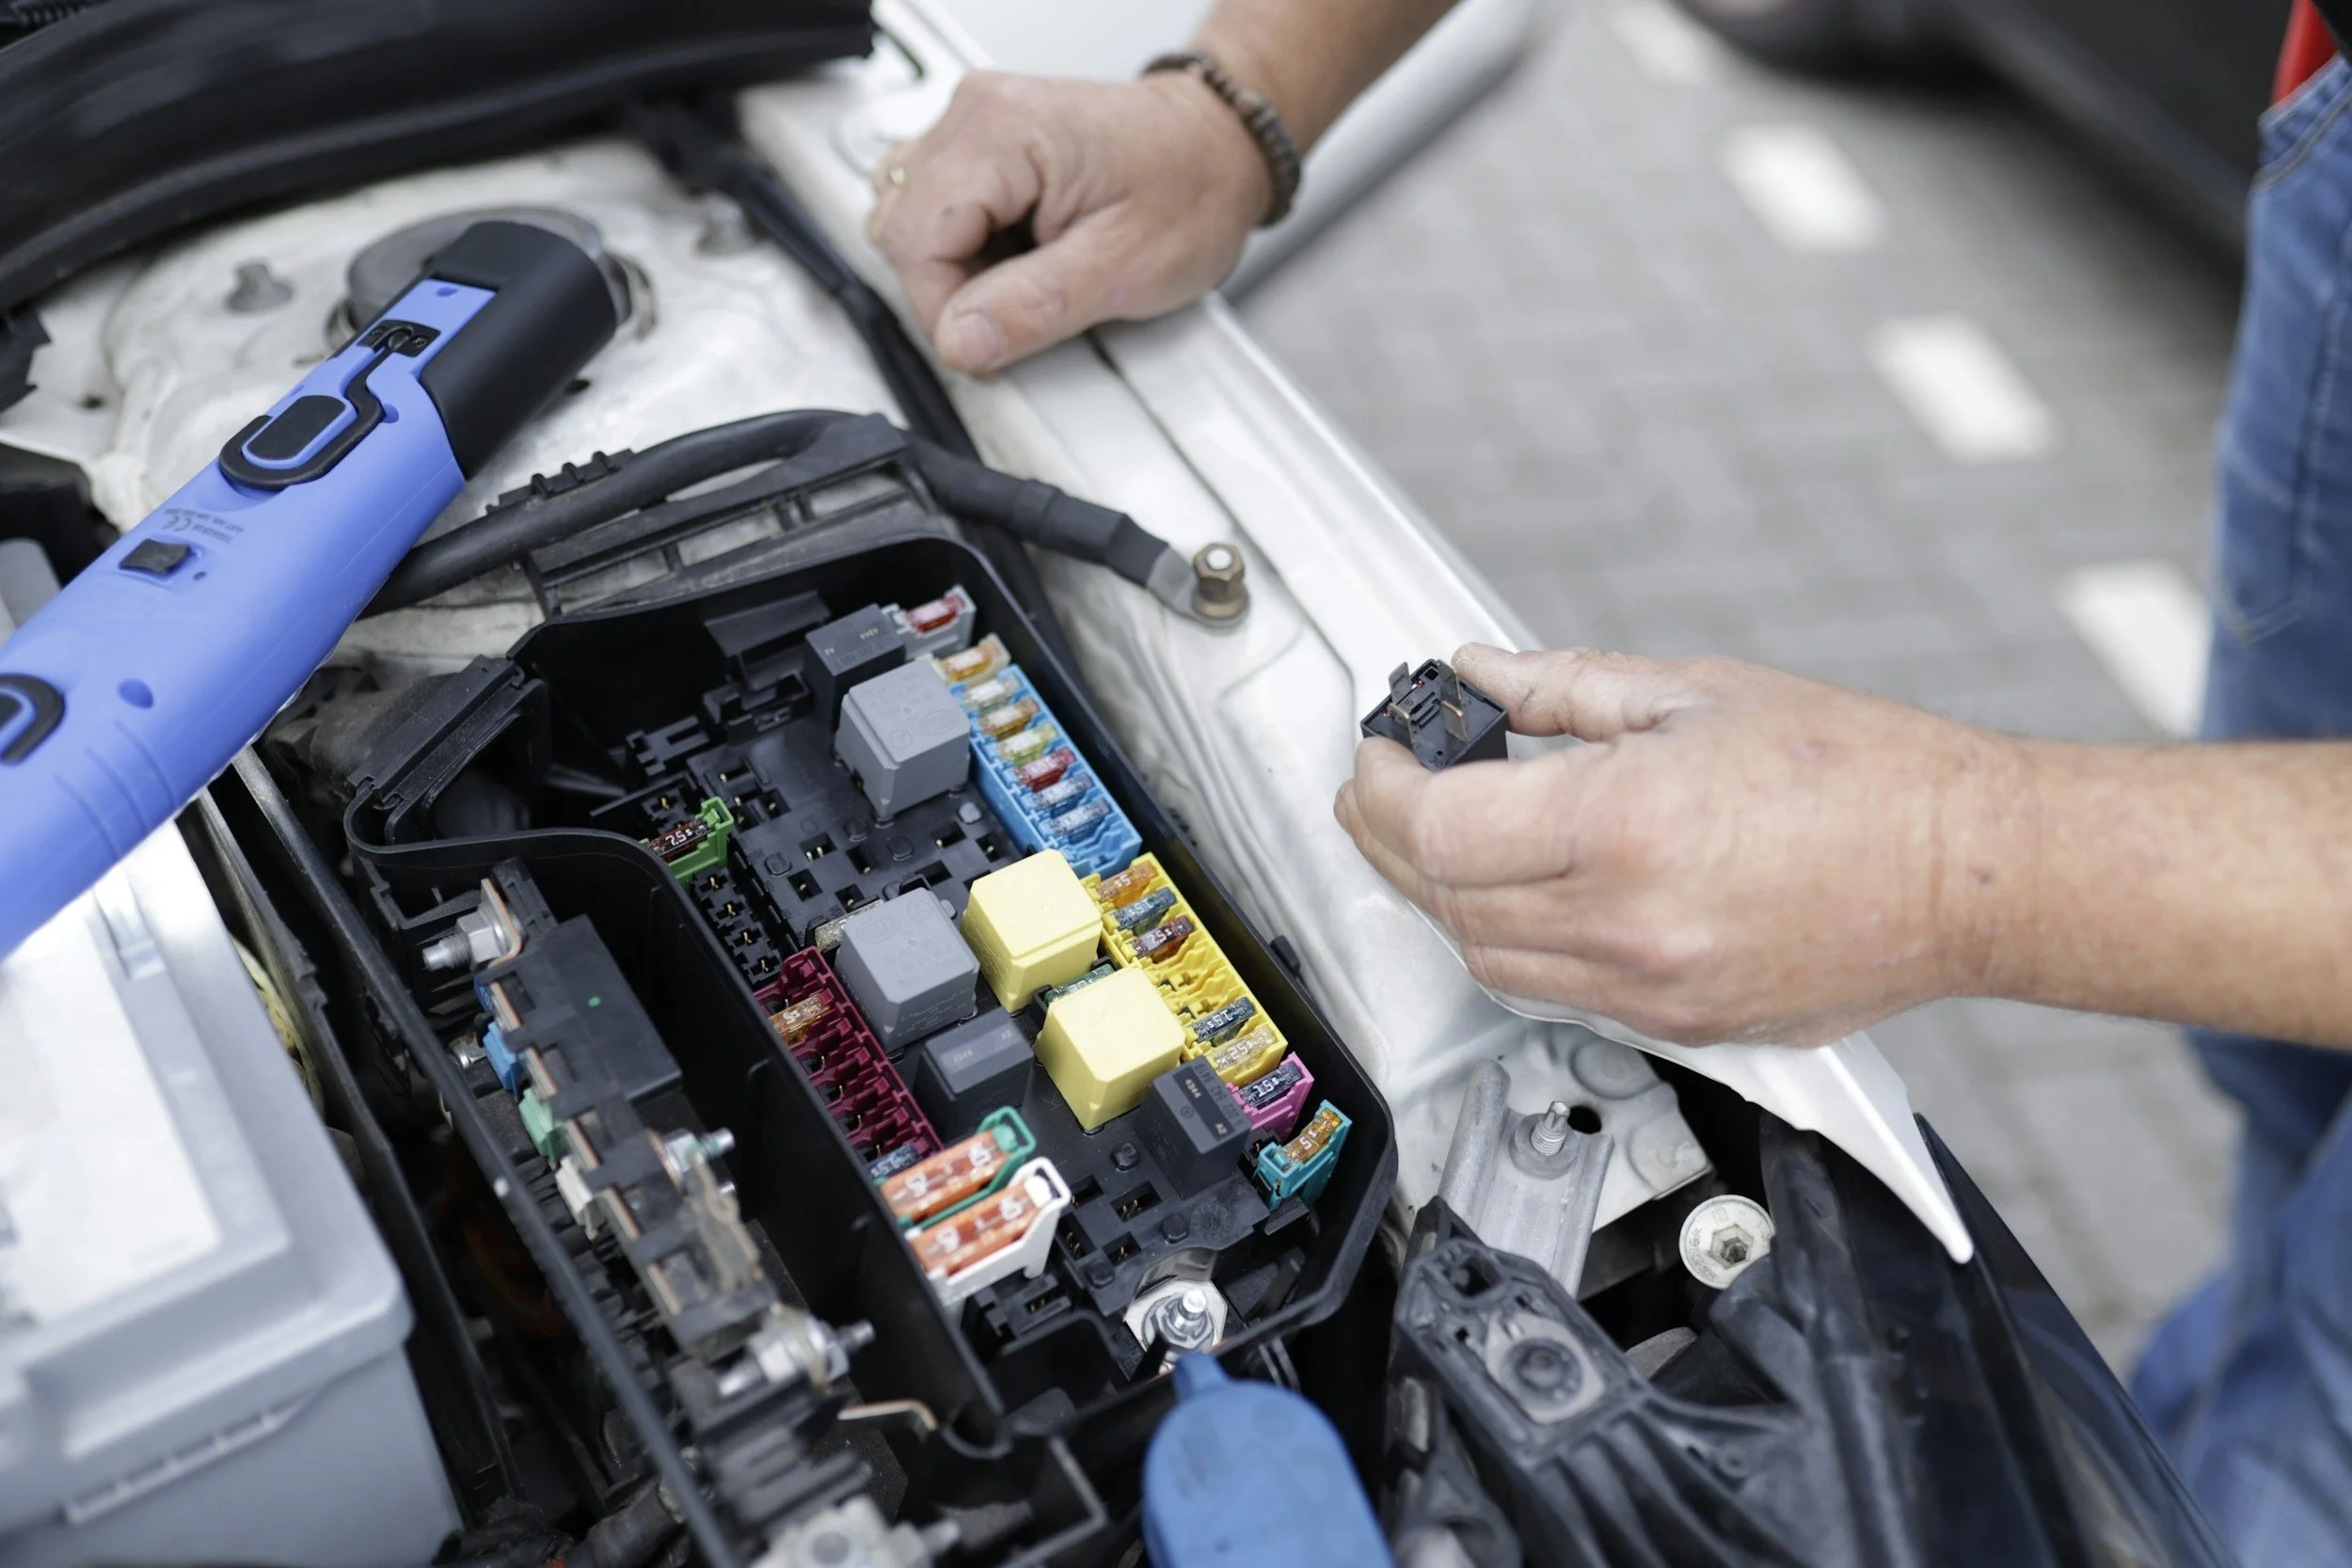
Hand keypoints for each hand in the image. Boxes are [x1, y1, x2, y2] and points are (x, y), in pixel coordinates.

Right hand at [867, 70, 1270, 375]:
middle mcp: (977, 112)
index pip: (915, 241)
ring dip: (957, 266)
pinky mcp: (982, 139)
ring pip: (909, 219)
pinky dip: (966, 245)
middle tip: (1022, 305)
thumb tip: (961, 340)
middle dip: (951, 288)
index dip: (944, 309)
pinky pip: (936, 206)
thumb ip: (1032, 308)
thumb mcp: (1123, 268)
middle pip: (902, 227)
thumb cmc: (1192, 190)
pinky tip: (1016, 252)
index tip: (990, 341)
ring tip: (1027, 272)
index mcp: (1003, 133)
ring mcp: (975, 120)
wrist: (1222, 148)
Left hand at [1334, 644, 2035, 1045]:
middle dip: (1393, 838)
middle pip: (1446, 900)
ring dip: (1445, 897)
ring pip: (1486, 961)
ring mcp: (1650, 991)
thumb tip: (1483, 675)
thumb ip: (1565, 687)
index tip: (1380, 753)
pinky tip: (1518, 889)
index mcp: (1625, 827)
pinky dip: (1511, 941)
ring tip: (1444, 834)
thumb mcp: (1698, 692)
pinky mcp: (1679, 1028)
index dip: (1384, 787)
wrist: (1972, 873)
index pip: (1438, 828)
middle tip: (1387, 785)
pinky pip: (1551, 993)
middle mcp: (1628, 925)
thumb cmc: (1868, 778)